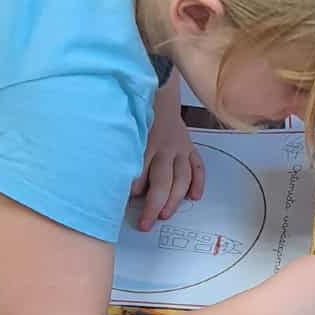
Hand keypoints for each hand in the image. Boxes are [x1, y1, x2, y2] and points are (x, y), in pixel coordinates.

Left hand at [133, 83, 204, 227]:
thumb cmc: (137, 115)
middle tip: (146, 223)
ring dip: (175, 199)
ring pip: (182, 179)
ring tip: (166, 214)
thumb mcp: (124, 132)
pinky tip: (194, 197)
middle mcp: (165, 149)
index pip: (140, 174)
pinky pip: (198, 167)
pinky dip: (198, 183)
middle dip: (154, 205)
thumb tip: (116, 181)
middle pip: (163, 182)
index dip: (134, 192)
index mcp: (145, 145)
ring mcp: (179, 148)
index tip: (126, 205)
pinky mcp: (189, 147)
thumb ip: (122, 154)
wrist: (156, 91)